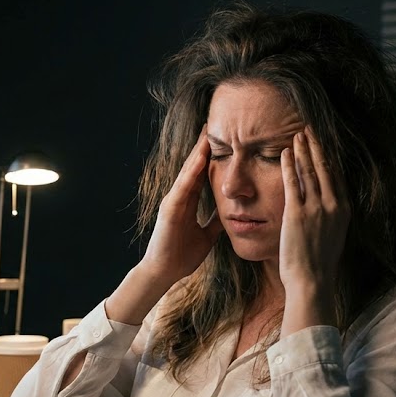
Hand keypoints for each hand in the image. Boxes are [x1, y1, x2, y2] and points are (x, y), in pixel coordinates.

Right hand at [139, 129, 224, 287]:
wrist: (164, 272)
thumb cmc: (181, 256)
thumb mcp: (207, 236)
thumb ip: (215, 222)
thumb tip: (231, 213)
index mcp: (188, 202)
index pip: (201, 173)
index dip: (210, 156)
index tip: (222, 139)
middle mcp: (179, 197)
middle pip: (194, 166)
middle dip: (203, 146)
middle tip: (213, 124)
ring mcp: (173, 201)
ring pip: (188, 171)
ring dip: (198, 152)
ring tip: (208, 133)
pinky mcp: (170, 209)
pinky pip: (184, 186)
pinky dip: (192, 172)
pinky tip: (201, 158)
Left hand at [278, 128, 349, 299]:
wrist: (312, 281)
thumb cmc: (319, 265)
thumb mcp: (332, 237)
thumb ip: (329, 218)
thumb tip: (323, 208)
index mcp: (344, 210)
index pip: (337, 176)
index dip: (329, 157)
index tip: (324, 143)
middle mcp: (333, 205)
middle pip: (325, 168)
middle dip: (317, 146)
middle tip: (310, 130)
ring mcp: (316, 208)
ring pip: (310, 171)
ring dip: (303, 150)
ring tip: (297, 136)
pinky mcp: (297, 213)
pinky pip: (292, 182)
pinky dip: (289, 165)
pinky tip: (285, 153)